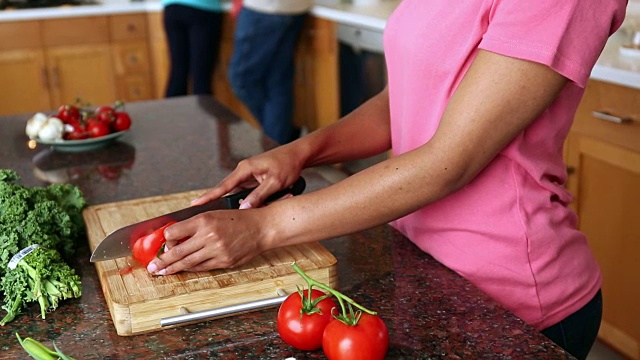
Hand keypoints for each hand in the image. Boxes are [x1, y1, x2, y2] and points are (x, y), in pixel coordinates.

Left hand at [146, 207, 269, 273]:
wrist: (262, 228)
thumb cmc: (240, 219)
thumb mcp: (215, 213)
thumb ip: (196, 224)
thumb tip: (176, 235)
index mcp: (204, 220)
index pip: (174, 232)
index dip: (166, 239)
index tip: (163, 243)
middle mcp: (209, 235)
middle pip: (177, 251)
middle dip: (162, 261)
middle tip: (152, 267)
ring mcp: (216, 250)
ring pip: (188, 262)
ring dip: (173, 268)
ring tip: (163, 272)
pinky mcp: (224, 261)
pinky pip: (202, 267)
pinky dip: (191, 268)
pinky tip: (184, 269)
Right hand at [191, 144, 304, 209]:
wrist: (299, 154)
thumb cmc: (288, 164)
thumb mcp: (275, 183)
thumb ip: (259, 196)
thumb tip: (243, 208)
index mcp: (245, 169)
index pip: (223, 186)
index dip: (209, 196)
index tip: (195, 204)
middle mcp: (244, 171)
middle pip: (228, 191)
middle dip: (221, 203)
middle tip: (207, 215)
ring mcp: (249, 175)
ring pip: (239, 193)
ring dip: (239, 202)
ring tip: (231, 213)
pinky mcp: (255, 179)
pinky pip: (247, 192)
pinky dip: (248, 200)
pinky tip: (250, 207)